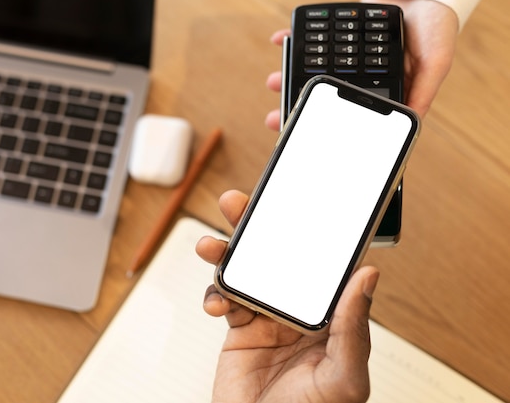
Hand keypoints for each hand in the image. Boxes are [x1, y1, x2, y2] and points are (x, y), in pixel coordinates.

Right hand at [196, 189, 379, 402]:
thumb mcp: (344, 377)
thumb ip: (353, 329)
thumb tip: (368, 276)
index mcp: (327, 313)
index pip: (317, 262)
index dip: (304, 229)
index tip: (291, 203)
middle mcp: (297, 308)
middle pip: (275, 257)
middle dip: (253, 229)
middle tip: (237, 205)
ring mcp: (266, 317)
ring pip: (244, 272)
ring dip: (225, 255)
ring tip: (211, 247)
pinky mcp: (240, 330)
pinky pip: (223, 300)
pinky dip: (214, 296)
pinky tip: (216, 304)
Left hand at [264, 0, 458, 129]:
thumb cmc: (435, 29)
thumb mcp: (435, 64)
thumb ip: (422, 91)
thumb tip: (413, 121)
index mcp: (376, 89)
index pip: (346, 113)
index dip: (325, 124)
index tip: (303, 134)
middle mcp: (357, 76)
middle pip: (322, 95)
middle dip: (299, 105)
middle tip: (275, 117)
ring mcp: (344, 56)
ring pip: (312, 70)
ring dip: (290, 76)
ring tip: (274, 81)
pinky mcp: (338, 33)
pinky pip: (313, 38)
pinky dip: (294, 39)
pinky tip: (279, 40)